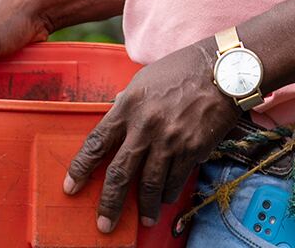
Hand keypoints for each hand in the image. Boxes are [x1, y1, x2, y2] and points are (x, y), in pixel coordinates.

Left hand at [63, 41, 240, 231]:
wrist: (223, 71)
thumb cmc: (181, 71)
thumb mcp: (144, 81)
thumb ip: (126, 104)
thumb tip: (115, 119)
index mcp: (128, 106)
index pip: (97, 143)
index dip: (80, 168)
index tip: (71, 187)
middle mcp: (145, 126)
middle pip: (119, 173)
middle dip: (109, 203)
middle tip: (104, 224)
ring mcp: (169, 140)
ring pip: (150, 184)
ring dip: (145, 206)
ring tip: (144, 218)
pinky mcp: (192, 149)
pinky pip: (176, 180)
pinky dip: (169, 193)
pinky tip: (166, 198)